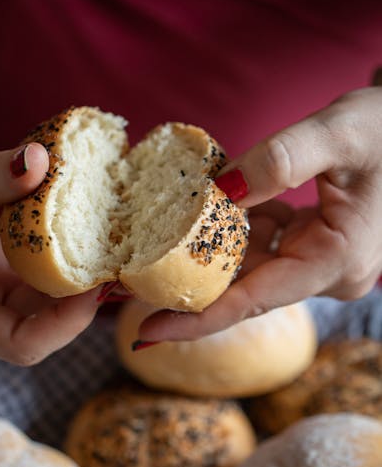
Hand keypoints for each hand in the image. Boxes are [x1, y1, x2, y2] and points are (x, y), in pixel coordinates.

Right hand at [0, 140, 99, 363]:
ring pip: (48, 312)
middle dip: (82, 304)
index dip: (66, 324)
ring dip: (81, 287)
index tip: (97, 284)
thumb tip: (41, 159)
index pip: (20, 344)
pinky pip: (45, 288)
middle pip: (41, 332)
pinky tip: (95, 245)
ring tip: (116, 255)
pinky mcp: (4, 285)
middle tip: (119, 266)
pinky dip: (70, 270)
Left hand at [139, 86, 381, 341]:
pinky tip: (198, 210)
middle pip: (244, 289)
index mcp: (338, 259)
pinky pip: (261, 244)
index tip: (145, 334)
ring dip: (204, 252)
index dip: (197, 320)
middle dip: (188, 284)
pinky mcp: (311, 243)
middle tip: (127, 281)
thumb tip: (220, 190)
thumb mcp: (339, 133)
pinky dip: (230, 229)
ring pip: (248, 267)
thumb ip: (281, 159)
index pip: (255, 301)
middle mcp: (328, 272)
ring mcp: (319, 260)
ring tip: (147, 243)